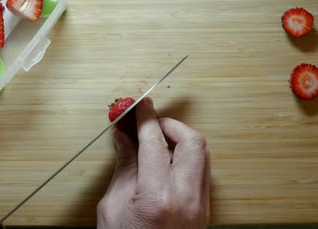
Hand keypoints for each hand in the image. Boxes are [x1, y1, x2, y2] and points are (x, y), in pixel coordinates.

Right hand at [97, 97, 210, 228]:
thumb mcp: (113, 207)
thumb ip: (123, 166)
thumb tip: (124, 137)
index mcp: (157, 198)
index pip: (155, 141)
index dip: (144, 118)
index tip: (138, 106)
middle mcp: (186, 199)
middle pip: (192, 141)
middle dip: (170, 125)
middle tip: (150, 124)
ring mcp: (200, 206)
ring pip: (202, 154)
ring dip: (181, 140)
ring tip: (157, 142)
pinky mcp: (204, 210)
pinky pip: (201, 171)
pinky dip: (186, 157)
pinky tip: (166, 161)